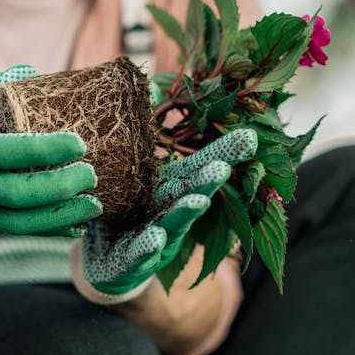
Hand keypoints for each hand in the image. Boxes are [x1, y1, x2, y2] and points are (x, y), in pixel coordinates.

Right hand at [0, 66, 101, 235]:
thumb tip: (31, 71)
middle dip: (59, 188)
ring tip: (94, 206)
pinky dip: (47, 230)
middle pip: (17, 194)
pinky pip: (15, 232)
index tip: (78, 142)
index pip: (7, 152)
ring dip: (60, 216)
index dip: (46, 150)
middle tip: (91, 174)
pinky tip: (75, 225)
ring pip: (19, 222)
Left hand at [71, 128, 256, 303]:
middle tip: (221, 167)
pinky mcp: (130, 261)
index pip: (199, 167)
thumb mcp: (132, 176)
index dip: (222, 154)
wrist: (105, 265)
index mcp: (170, 189)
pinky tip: (154, 236)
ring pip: (172, 225)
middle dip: (207, 182)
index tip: (249, 138)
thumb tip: (149, 90)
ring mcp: (154, 239)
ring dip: (185, 213)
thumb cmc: (124, 213)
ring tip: (197, 201)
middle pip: (191, 194)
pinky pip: (139, 253)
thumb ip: (143, 137)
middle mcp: (168, 213)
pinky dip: (148, 246)